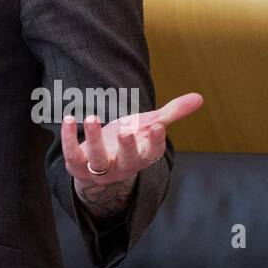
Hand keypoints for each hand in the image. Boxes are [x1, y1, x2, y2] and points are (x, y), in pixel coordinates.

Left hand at [63, 92, 203, 213]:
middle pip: (127, 162)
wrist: (97, 165)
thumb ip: (172, 113)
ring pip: (98, 160)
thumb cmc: (127, 141)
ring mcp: (99, 169)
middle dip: (128, 147)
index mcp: (141, 158)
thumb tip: (200, 97)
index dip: (155, 142)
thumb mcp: (147, 126)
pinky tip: (68, 118)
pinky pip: (72, 155)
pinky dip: (68, 138)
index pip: (152, 154)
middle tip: (127, 130)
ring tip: (92, 116)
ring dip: (94, 138)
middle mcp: (122, 167)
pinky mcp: (77, 166)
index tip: (158, 126)